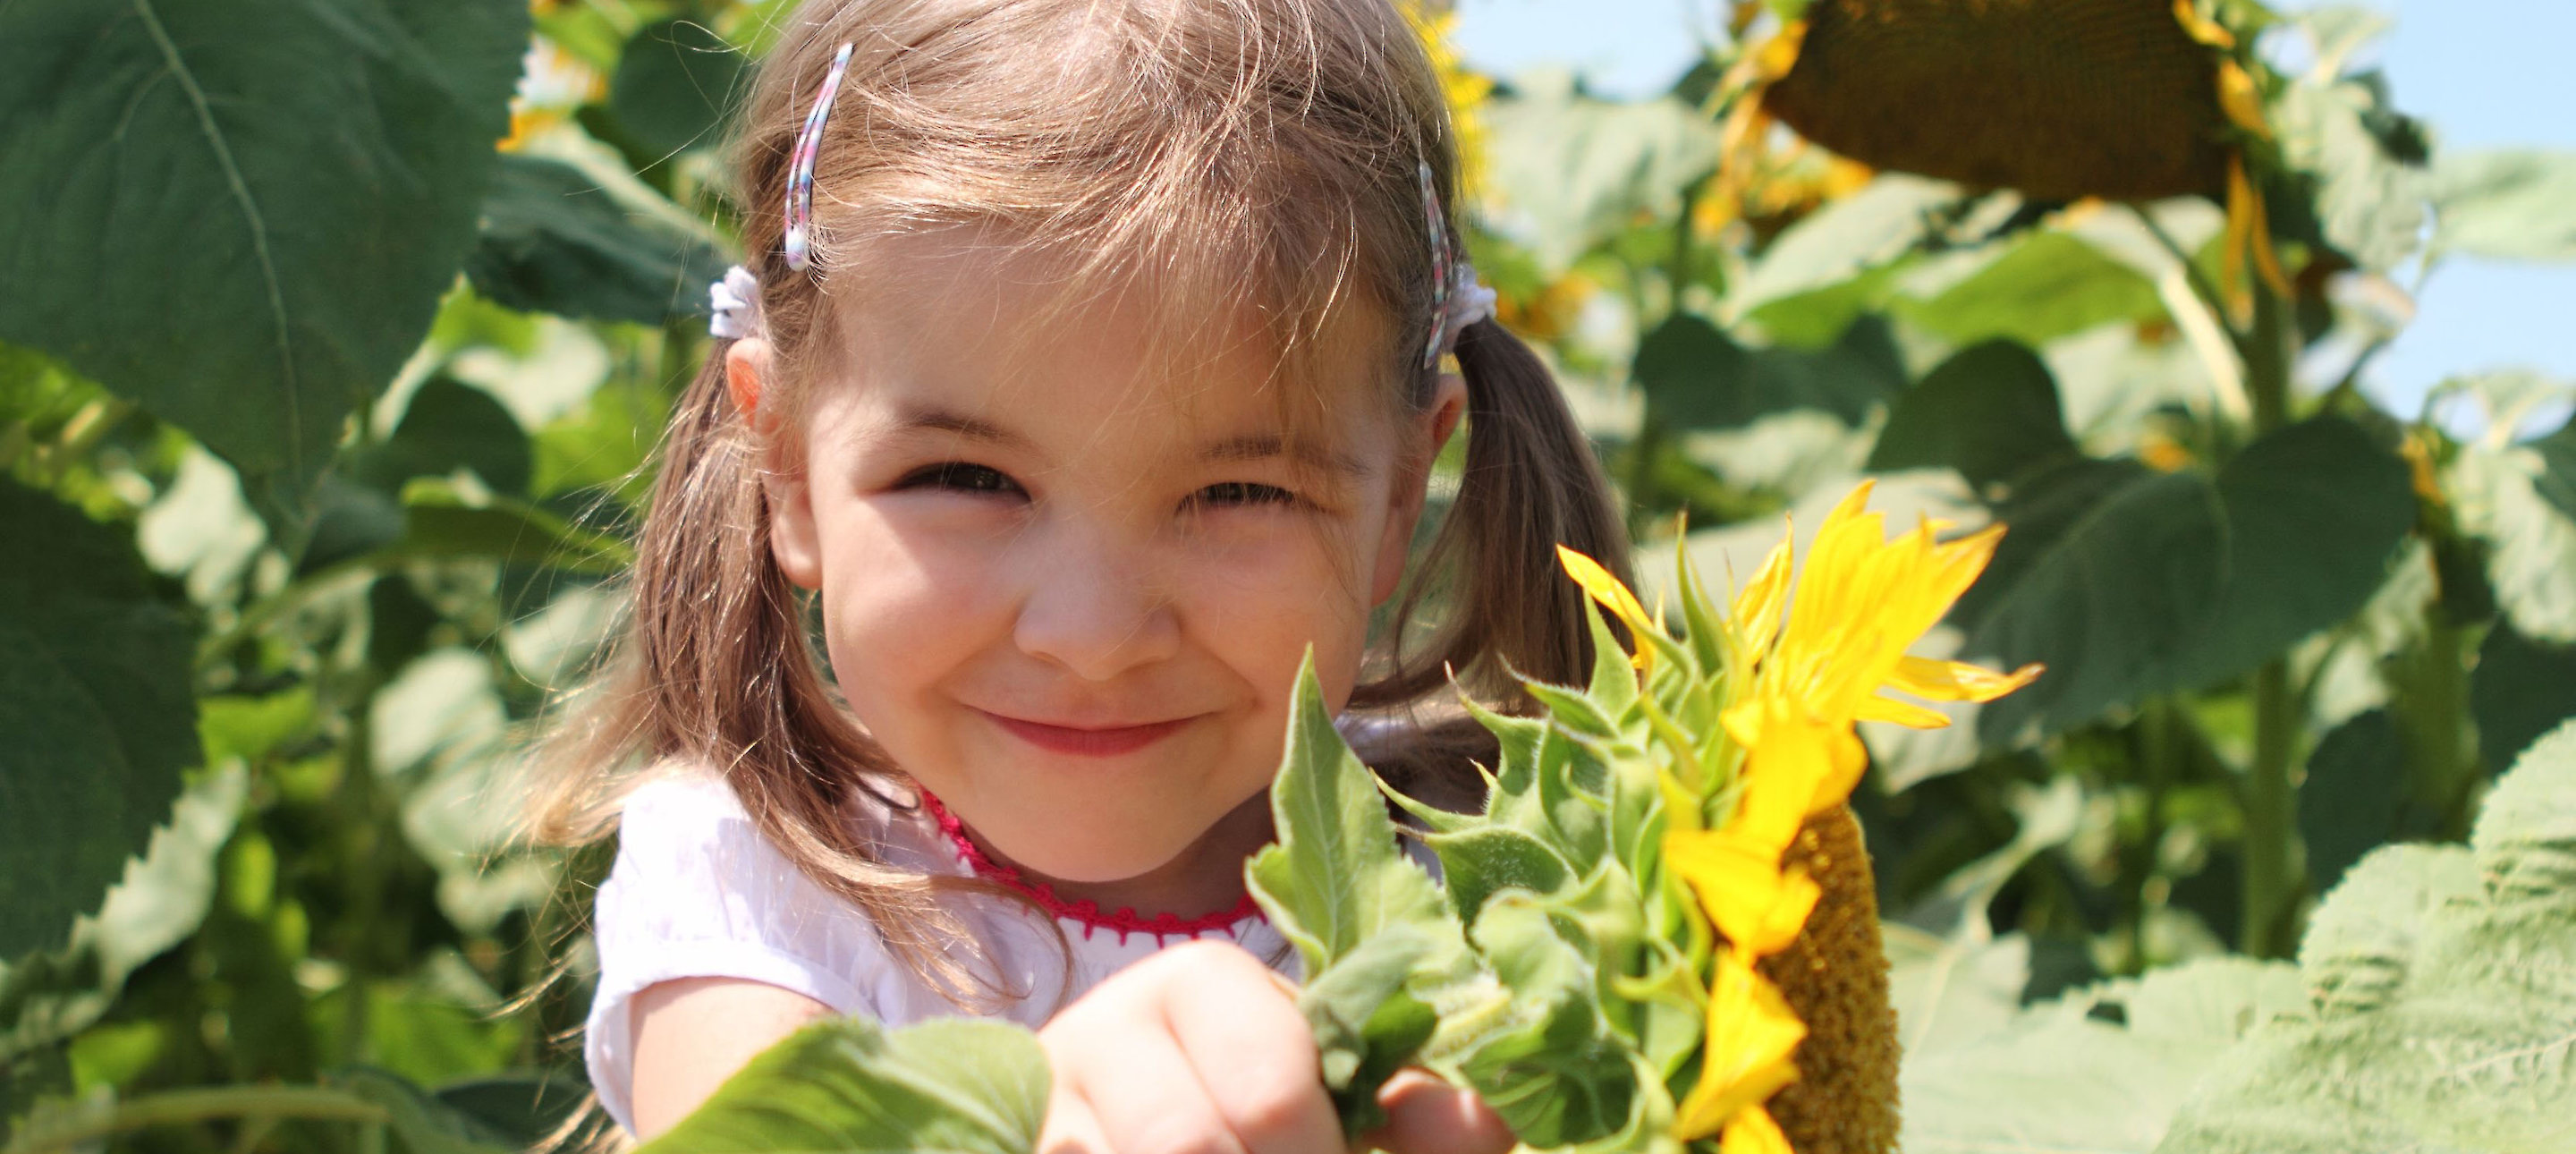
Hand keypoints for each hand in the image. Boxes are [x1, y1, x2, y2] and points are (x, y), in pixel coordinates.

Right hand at [1036, 940, 1512, 1153]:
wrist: (1114, 1118)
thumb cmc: (1248, 1104)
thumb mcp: (1337, 1097)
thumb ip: (1416, 1110)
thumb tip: (1493, 1123)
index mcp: (1200, 983)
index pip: (1273, 1089)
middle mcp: (1105, 1029)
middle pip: (1188, 1146)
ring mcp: (1040, 1104)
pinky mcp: (1008, 1141)